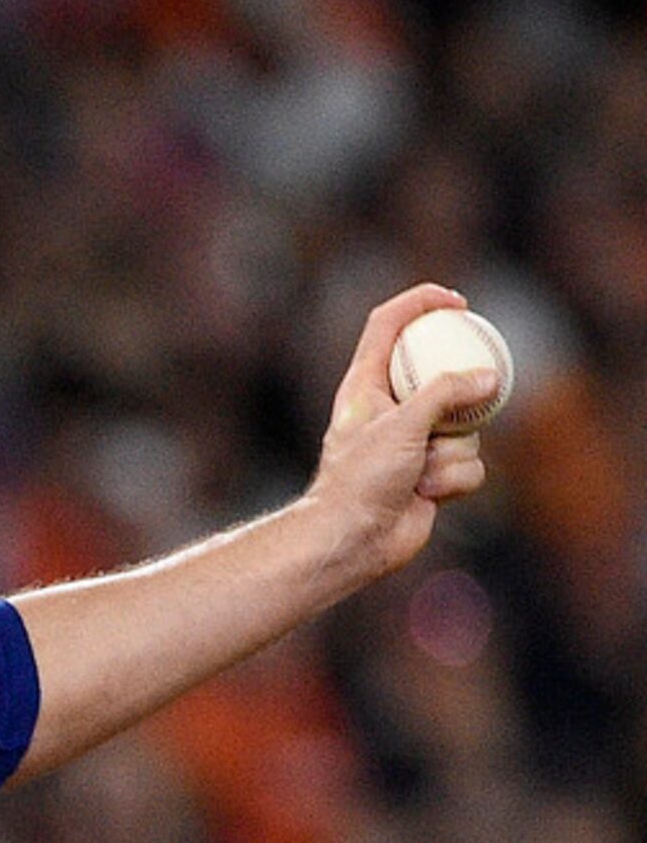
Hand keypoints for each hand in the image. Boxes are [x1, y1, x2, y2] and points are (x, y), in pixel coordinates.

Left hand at [303, 282, 491, 588]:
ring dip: (452, 453)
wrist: (353, 540)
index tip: (458, 302)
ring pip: (466, 427)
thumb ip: (445, 393)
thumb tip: (489, 377)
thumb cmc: (360, 480)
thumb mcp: (402, 424)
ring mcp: (414, 441)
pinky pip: (470, 464)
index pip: (387, 326)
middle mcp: (390, 409)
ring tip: (420, 471)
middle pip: (441, 374)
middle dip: (461, 392)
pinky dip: (454, 480)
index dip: (420, 304)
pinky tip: (427, 495)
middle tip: (481, 384)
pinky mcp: (433, 473)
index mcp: (366, 385)